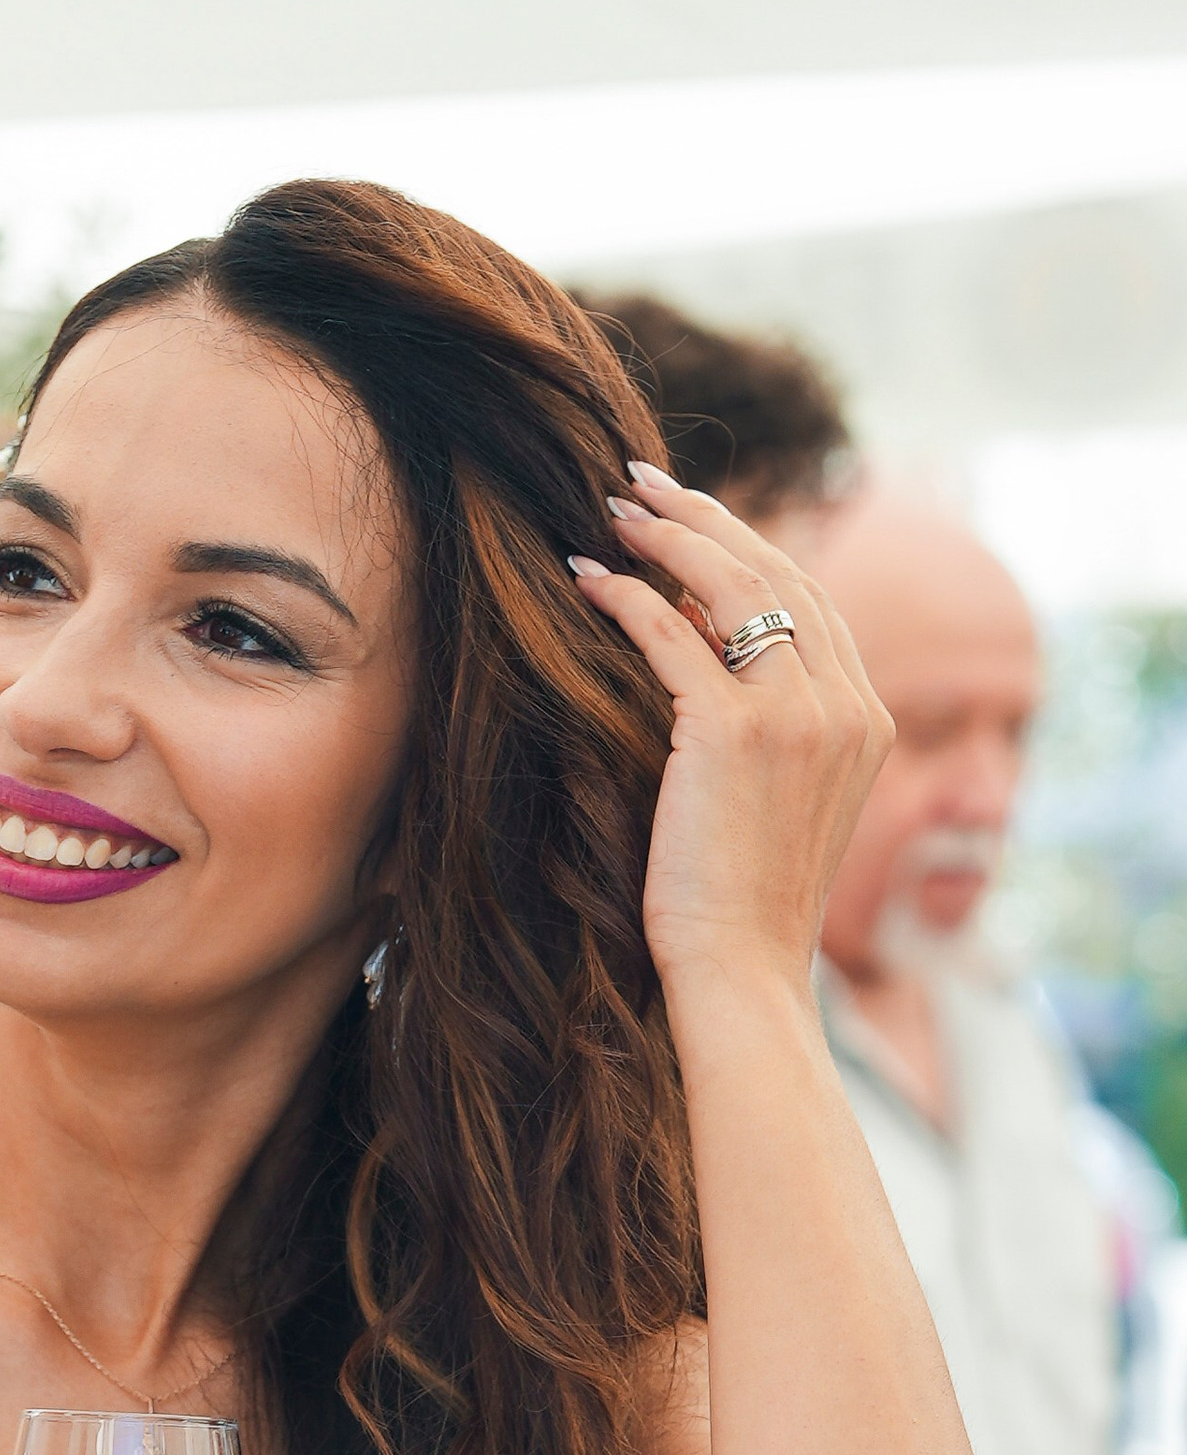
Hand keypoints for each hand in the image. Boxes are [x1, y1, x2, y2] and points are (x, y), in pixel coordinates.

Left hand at [569, 463, 889, 998]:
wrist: (745, 970)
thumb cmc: (746, 905)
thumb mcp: (784, 805)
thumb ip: (779, 731)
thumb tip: (711, 662)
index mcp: (867, 718)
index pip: (812, 597)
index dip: (751, 544)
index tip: (697, 516)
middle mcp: (845, 704)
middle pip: (776, 571)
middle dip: (706, 517)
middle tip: (643, 484)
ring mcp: (797, 715)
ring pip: (731, 587)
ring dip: (666, 538)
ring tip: (613, 511)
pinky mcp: (735, 734)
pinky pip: (673, 636)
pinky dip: (627, 598)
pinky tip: (587, 579)